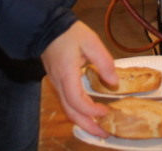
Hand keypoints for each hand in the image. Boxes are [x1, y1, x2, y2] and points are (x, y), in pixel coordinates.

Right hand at [41, 21, 116, 136]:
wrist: (47, 27)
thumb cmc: (68, 33)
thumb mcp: (91, 42)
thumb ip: (104, 62)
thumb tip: (114, 81)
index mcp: (67, 74)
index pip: (77, 101)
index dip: (92, 110)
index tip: (107, 111)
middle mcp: (59, 83)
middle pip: (71, 112)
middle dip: (88, 126)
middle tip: (104, 134)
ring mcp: (56, 83)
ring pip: (67, 108)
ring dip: (82, 120)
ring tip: (98, 127)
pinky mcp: (56, 80)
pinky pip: (66, 101)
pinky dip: (77, 111)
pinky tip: (87, 112)